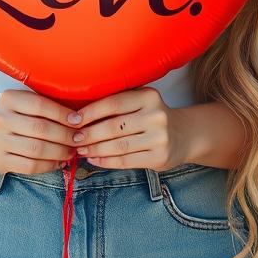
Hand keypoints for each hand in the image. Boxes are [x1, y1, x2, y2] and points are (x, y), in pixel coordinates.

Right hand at [0, 89, 78, 174]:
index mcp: (7, 98)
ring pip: (37, 150)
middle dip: (65, 135)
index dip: (62, 114)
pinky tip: (59, 161)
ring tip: (72, 151)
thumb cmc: (16, 115)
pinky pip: (30, 166)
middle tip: (79, 139)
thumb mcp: (24, 102)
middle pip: (40, 128)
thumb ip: (46, 105)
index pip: (40, 105)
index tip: (79, 121)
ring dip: (60, 152)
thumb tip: (78, 119)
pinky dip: (49, 165)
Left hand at [67, 87, 188, 171]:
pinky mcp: (160, 157)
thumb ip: (117, 104)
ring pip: (118, 146)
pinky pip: (126, 161)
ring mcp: (159, 138)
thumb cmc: (151, 116)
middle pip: (113, 126)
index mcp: (149, 96)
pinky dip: (106, 162)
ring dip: (95, 149)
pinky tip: (94, 160)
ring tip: (81, 150)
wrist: (184, 135)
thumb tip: (78, 115)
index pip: (113, 103)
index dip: (90, 112)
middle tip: (74, 138)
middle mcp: (156, 116)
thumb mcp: (140, 102)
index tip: (72, 120)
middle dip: (89, 134)